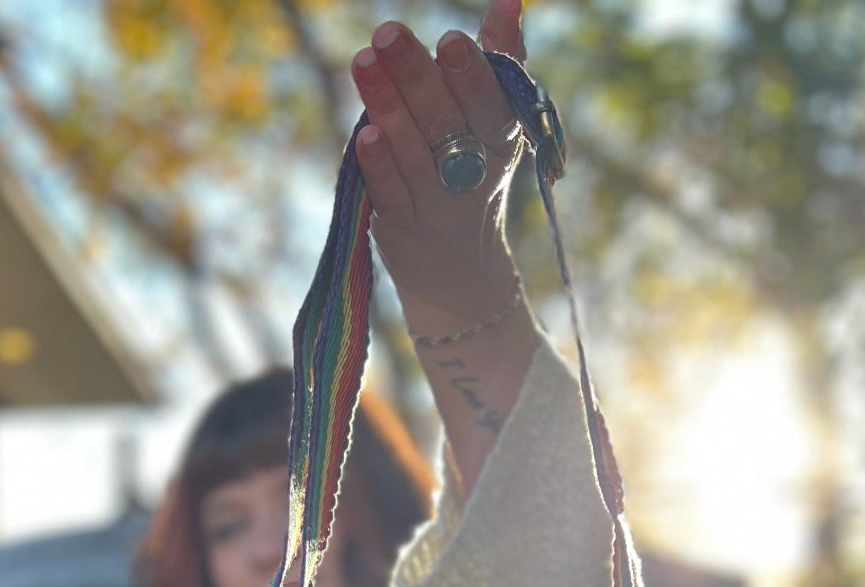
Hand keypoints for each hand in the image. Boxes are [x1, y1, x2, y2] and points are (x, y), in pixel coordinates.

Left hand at [351, 0, 528, 336]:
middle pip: (443, 122)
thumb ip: (500, 63)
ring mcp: (434, 206)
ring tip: (363, 62)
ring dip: (386, 106)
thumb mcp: (496, 127)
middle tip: (387, 33)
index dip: (470, 76)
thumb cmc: (475, 179)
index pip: (488, 106)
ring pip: (411, 151)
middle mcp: (471, 176)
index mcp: (501, 144)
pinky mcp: (401, 230)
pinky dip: (379, 167)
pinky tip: (365, 134)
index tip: (450, 40)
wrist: (460, 276)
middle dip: (415, 76)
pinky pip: (389, 194)